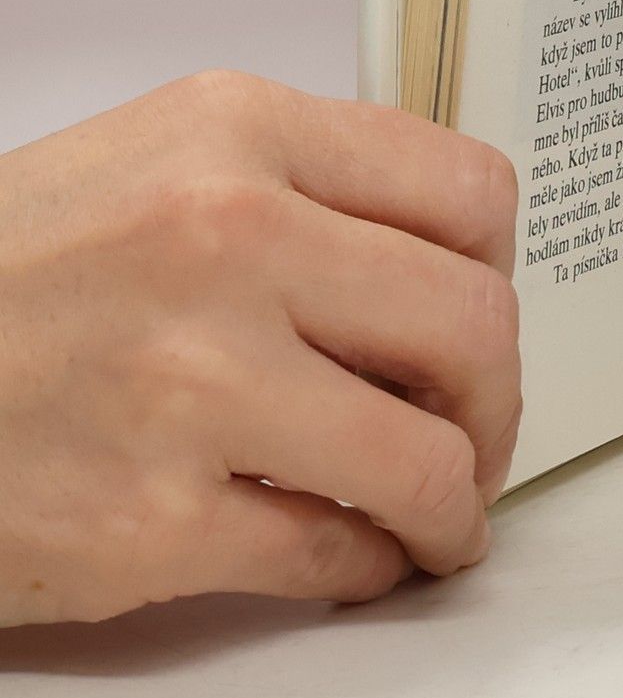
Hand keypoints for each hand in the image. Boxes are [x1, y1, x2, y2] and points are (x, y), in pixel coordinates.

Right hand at [0, 70, 520, 625]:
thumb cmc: (5, 276)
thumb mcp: (156, 165)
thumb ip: (302, 192)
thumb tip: (443, 276)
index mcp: (238, 132)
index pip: (469, 194)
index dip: (499, 272)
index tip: (483, 315)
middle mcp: (228, 237)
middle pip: (474, 323)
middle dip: (498, 399)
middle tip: (479, 432)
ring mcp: (192, 380)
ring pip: (428, 455)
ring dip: (457, 501)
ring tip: (441, 514)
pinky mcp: (149, 519)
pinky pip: (332, 552)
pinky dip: (367, 564)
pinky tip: (356, 554)